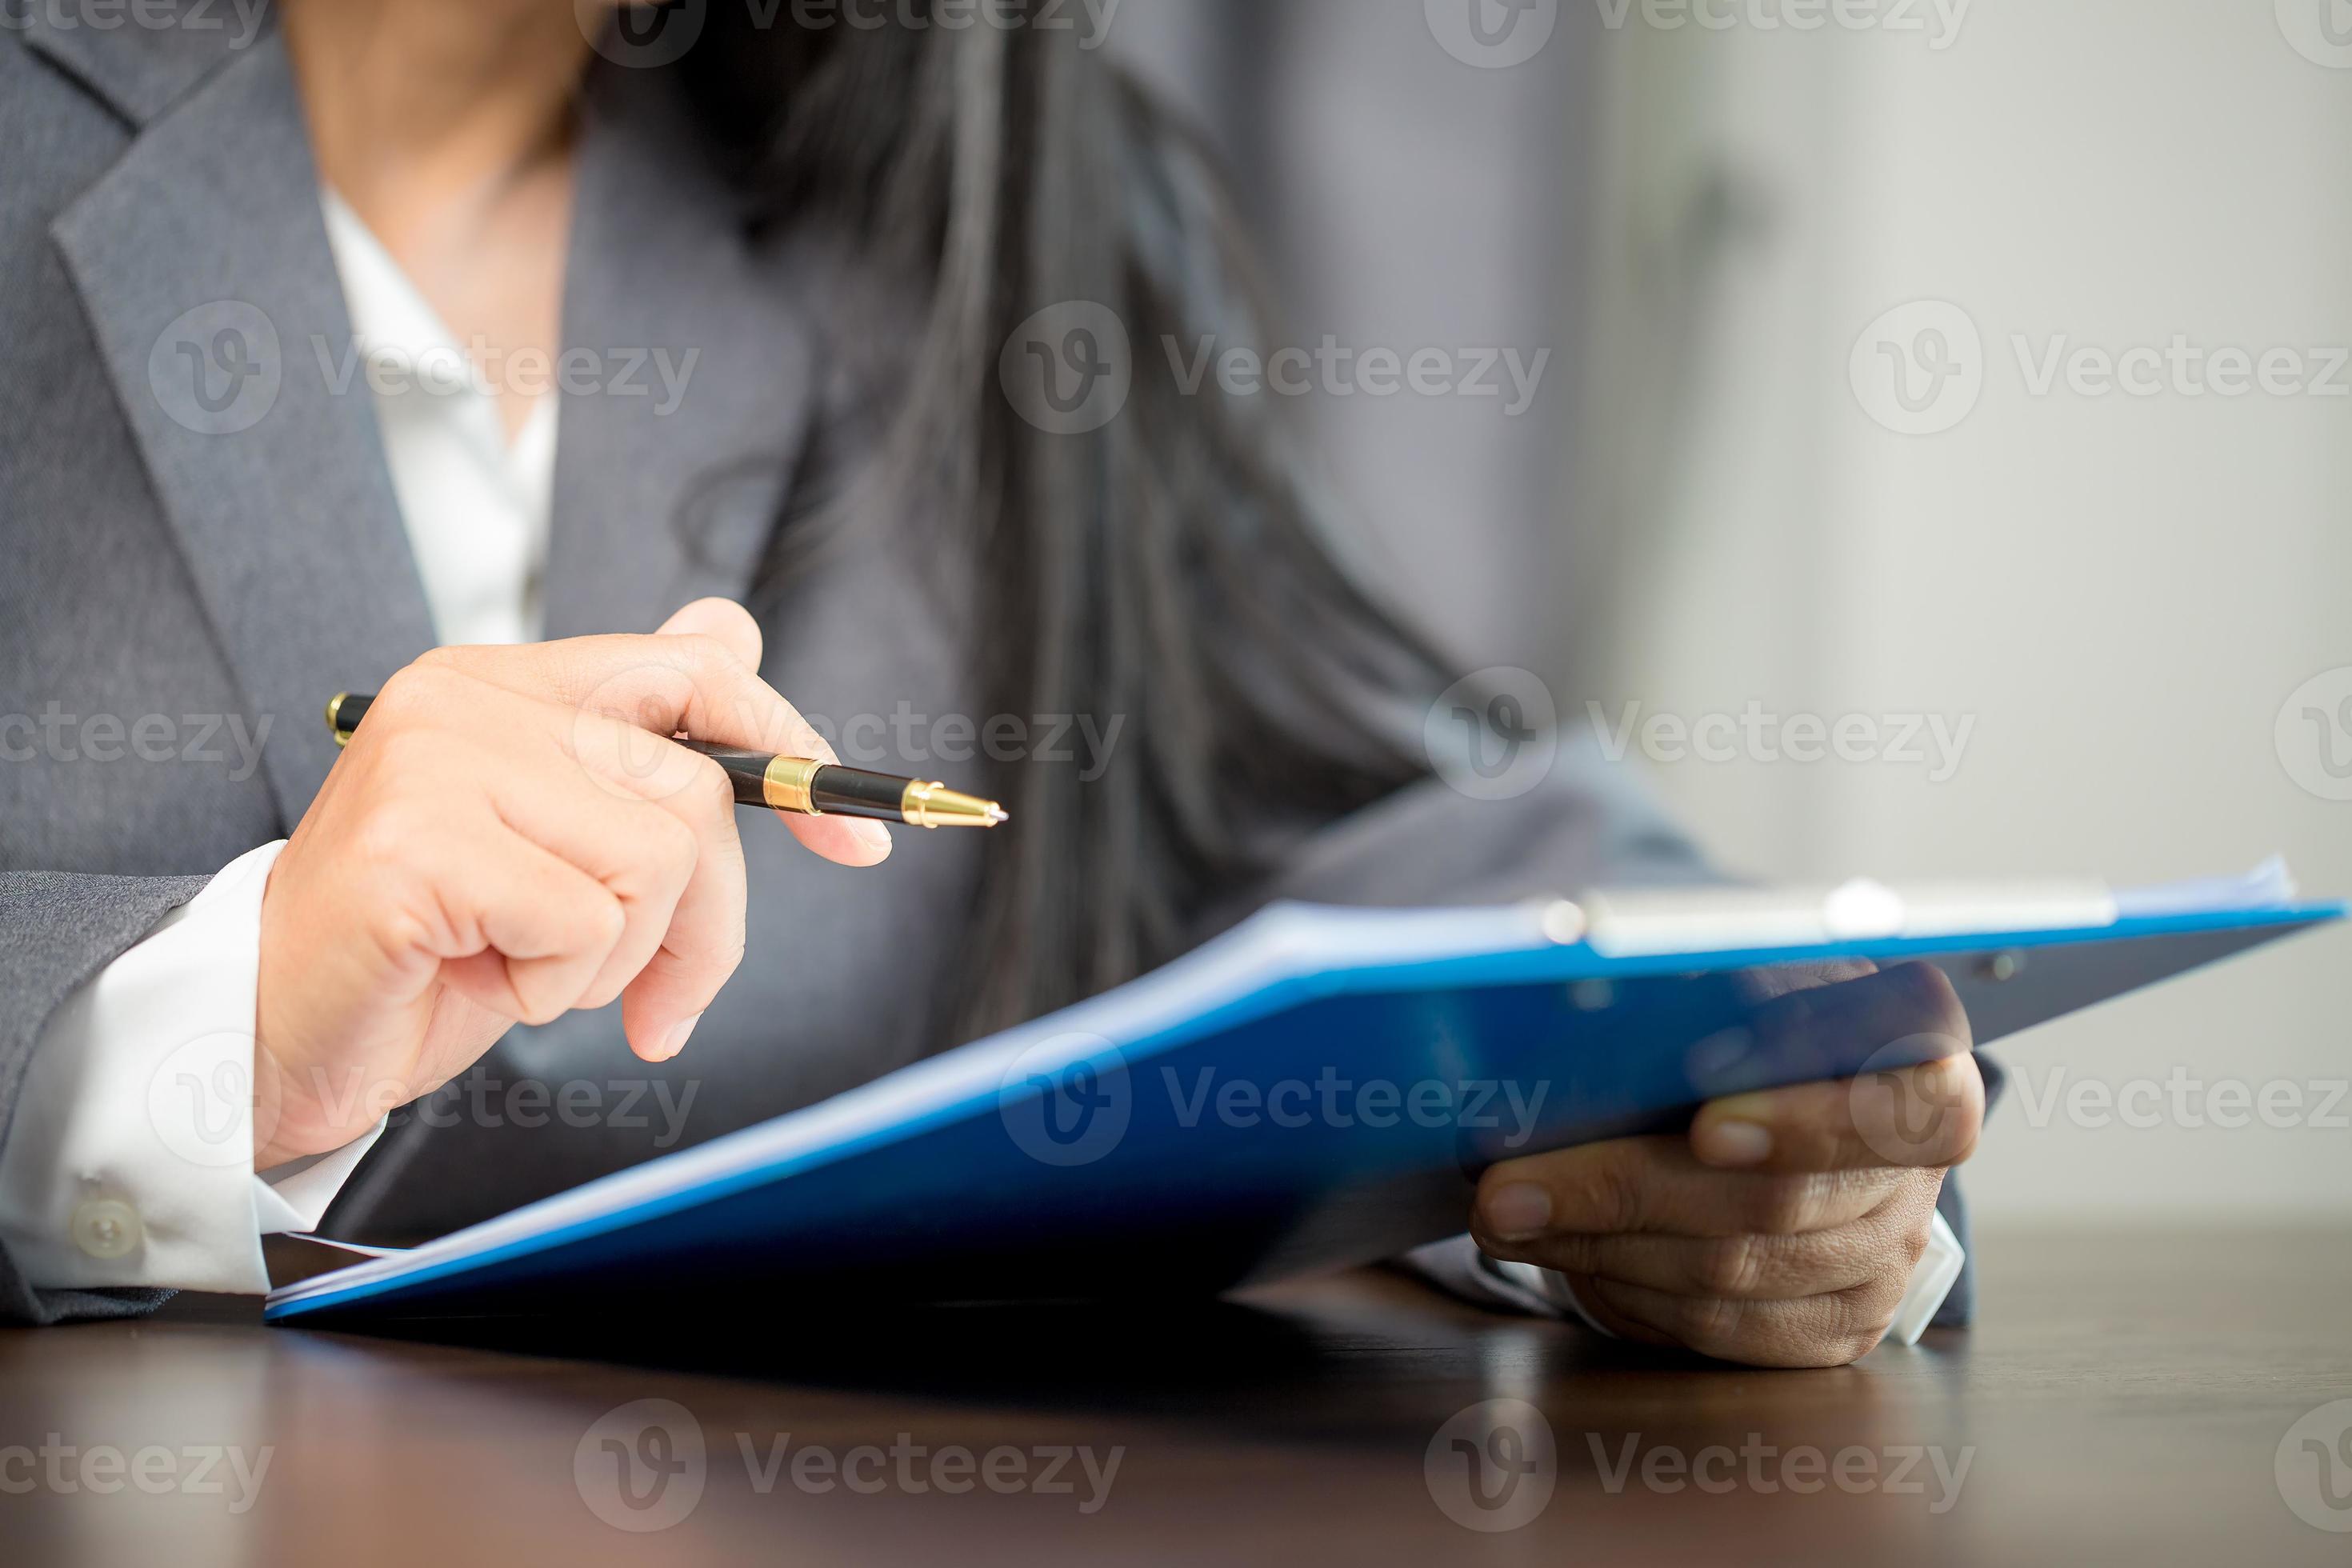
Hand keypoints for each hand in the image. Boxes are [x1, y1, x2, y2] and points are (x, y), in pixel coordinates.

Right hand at [251, 599, 887, 1169]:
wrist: (276, 1032)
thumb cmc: (430, 949)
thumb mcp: (561, 845)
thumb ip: (643, 745)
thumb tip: (733, 627)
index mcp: (504, 682)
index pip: (694, 671)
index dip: (793, 748)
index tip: (857, 844)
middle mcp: (466, 696)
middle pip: (698, 792)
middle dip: (706, 925)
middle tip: (656, 998)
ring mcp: (434, 762)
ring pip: (654, 862)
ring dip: (615, 958)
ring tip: (524, 967)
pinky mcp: (416, 848)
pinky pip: (584, 922)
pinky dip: (556, 986)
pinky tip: (477, 977)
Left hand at [1469, 962, 1984, 1367]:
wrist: (1779, 1095)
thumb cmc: (1747, 1024)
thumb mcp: (1734, 987)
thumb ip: (1695, 1006)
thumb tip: (1586, 1033)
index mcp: (1920, 1060)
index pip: (1916, 1102)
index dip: (1814, 1120)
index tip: (1704, 1127)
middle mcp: (1917, 1169)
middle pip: (1779, 1200)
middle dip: (1625, 1191)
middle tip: (1508, 1185)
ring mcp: (1886, 1258)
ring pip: (1734, 1272)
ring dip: (1601, 1245)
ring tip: (1504, 1214)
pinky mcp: (1836, 1327)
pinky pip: (1722, 1329)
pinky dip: (1626, 1291)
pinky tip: (1559, 1253)